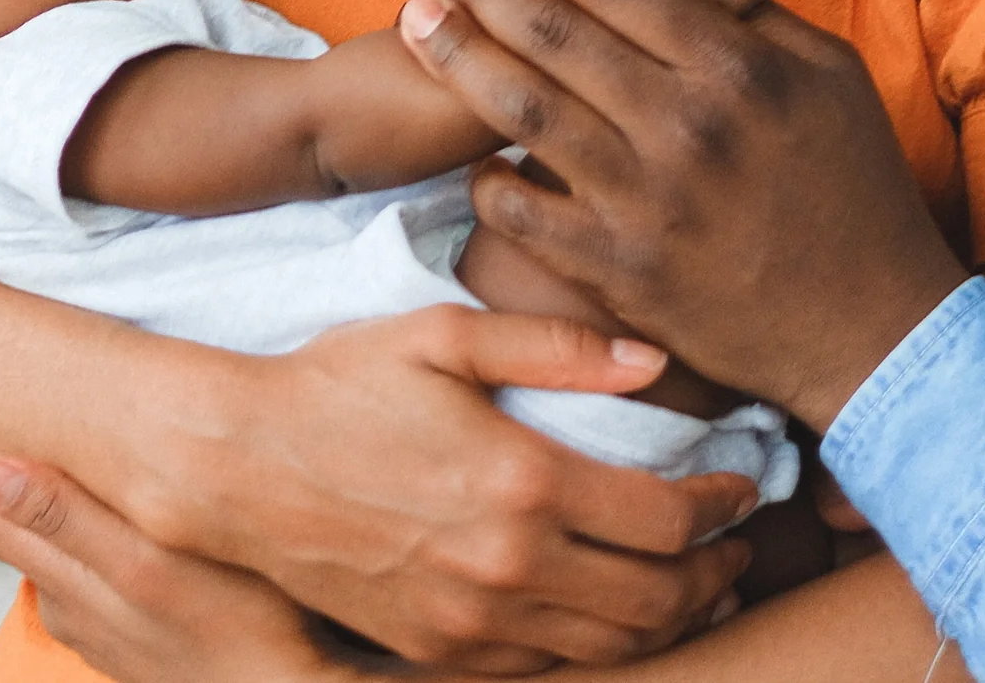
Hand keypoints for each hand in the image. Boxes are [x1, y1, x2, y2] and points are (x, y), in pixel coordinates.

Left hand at [0, 418, 343, 682]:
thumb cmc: (240, 626)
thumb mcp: (156, 564)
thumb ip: (67, 515)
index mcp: (59, 563)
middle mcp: (61, 588)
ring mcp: (94, 608)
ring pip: (21, 533)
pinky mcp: (129, 616)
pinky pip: (69, 552)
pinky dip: (47, 512)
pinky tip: (67, 489)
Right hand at [108, 307, 754, 667]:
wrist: (241, 467)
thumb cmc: (343, 383)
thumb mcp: (446, 335)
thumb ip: (557, 345)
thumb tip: (653, 360)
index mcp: (522, 479)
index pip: (664, 518)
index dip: (722, 508)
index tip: (743, 482)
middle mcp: (508, 563)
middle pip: (656, 599)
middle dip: (716, 574)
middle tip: (740, 544)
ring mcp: (473, 619)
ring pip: (610, 646)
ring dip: (671, 621)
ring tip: (698, 584)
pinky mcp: (441, 650)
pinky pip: (547, 667)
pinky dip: (600, 647)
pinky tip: (614, 612)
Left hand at [399, 0, 967, 430]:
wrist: (870, 329)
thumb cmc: (857, 190)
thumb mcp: (831, 77)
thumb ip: (759, 17)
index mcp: (736, 65)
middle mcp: (684, 124)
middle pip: (555, 32)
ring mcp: (645, 200)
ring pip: (523, 109)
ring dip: (459, 58)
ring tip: (418, 26)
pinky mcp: (619, 270)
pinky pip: (523, 211)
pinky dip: (486, 176)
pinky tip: (469, 154)